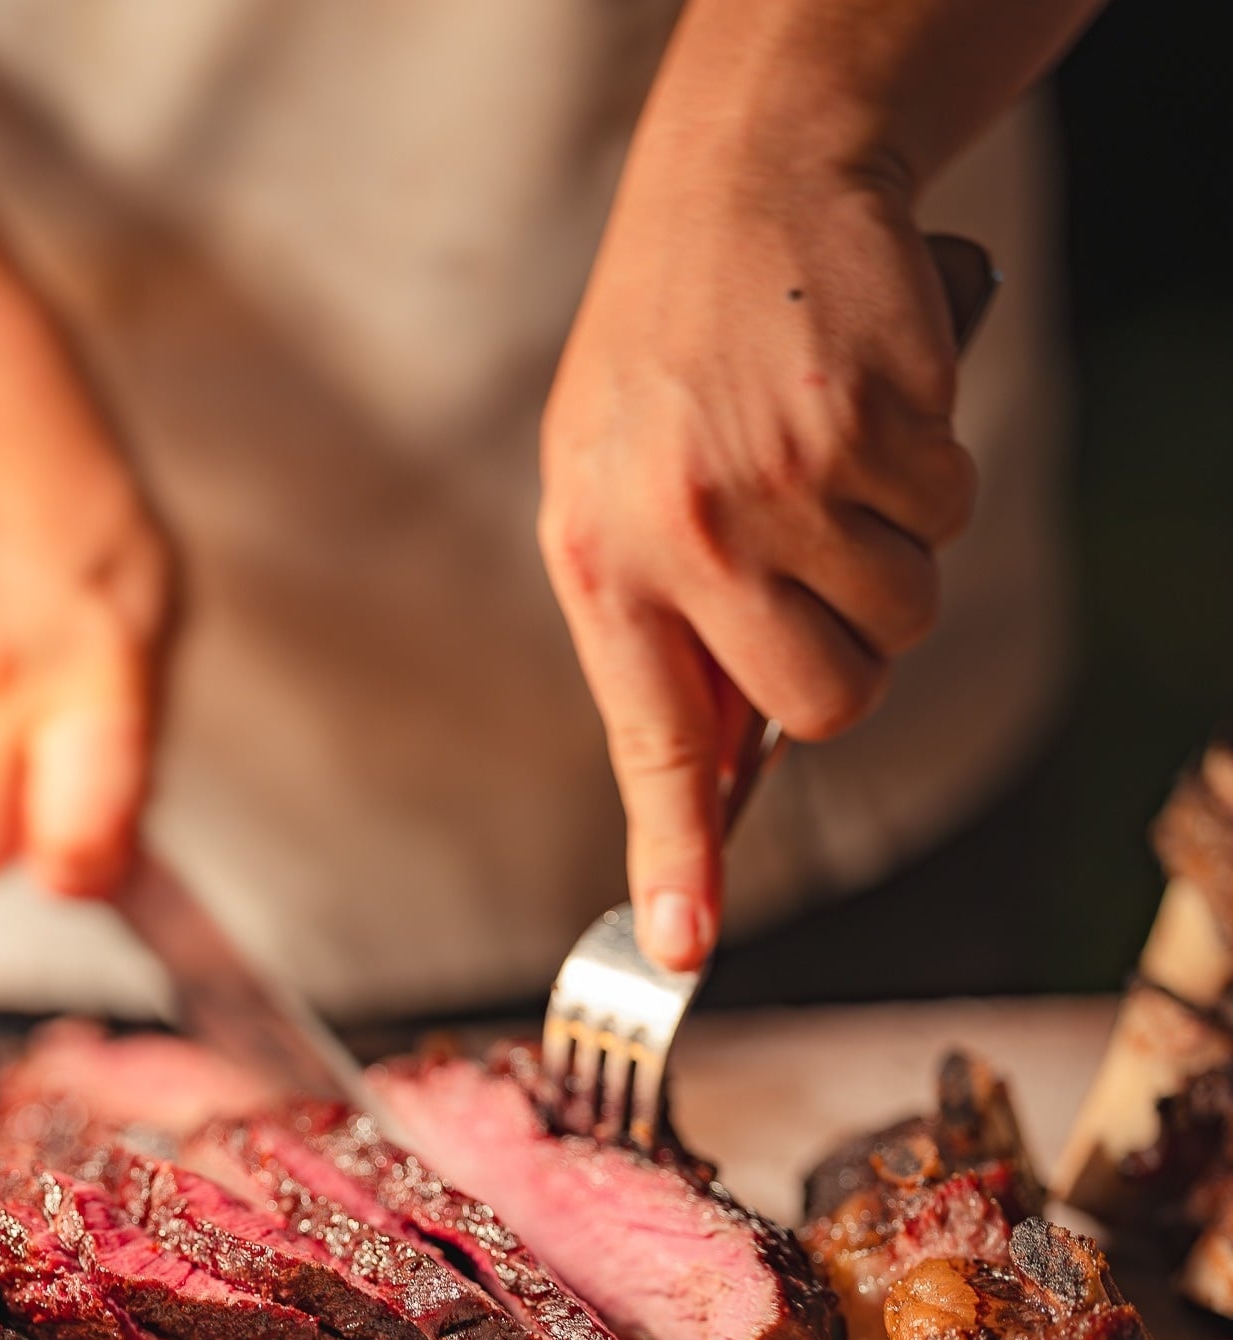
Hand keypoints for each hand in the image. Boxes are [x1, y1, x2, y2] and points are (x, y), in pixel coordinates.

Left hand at [540, 144, 976, 970]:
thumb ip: (664, 626)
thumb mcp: (613, 490)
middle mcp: (685, 533)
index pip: (653, 741)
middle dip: (848, 658)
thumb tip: (729, 766)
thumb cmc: (671, 358)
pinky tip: (867, 406)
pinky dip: (930, 470)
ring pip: (904, 614)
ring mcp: (784, 480)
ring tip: (823, 460)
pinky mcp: (875, 424)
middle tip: (817, 574)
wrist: (744, 178)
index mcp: (603, 561)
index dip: (677, 854)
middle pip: (829, 703)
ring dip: (890, 552)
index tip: (682, 948)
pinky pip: (949, 516)